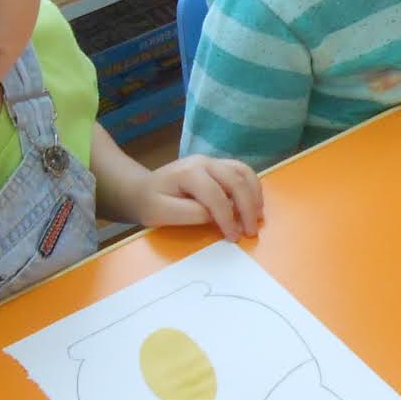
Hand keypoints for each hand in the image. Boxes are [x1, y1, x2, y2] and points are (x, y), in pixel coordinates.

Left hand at [128, 154, 263, 238]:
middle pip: (235, 181)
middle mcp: (204, 162)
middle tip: (250, 232)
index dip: (226, 218)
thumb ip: (189, 214)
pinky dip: (253, 188)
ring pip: (243, 172)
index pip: (215, 195)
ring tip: (257, 218)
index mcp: (188, 172)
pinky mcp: (218, 166)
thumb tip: (214, 216)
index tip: (233, 237)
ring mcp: (212, 162)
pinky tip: (254, 206)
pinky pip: (243, 172)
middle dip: (247, 208)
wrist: (142, 189)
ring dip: (254, 196)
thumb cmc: (150, 203)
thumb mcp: (161, 213)